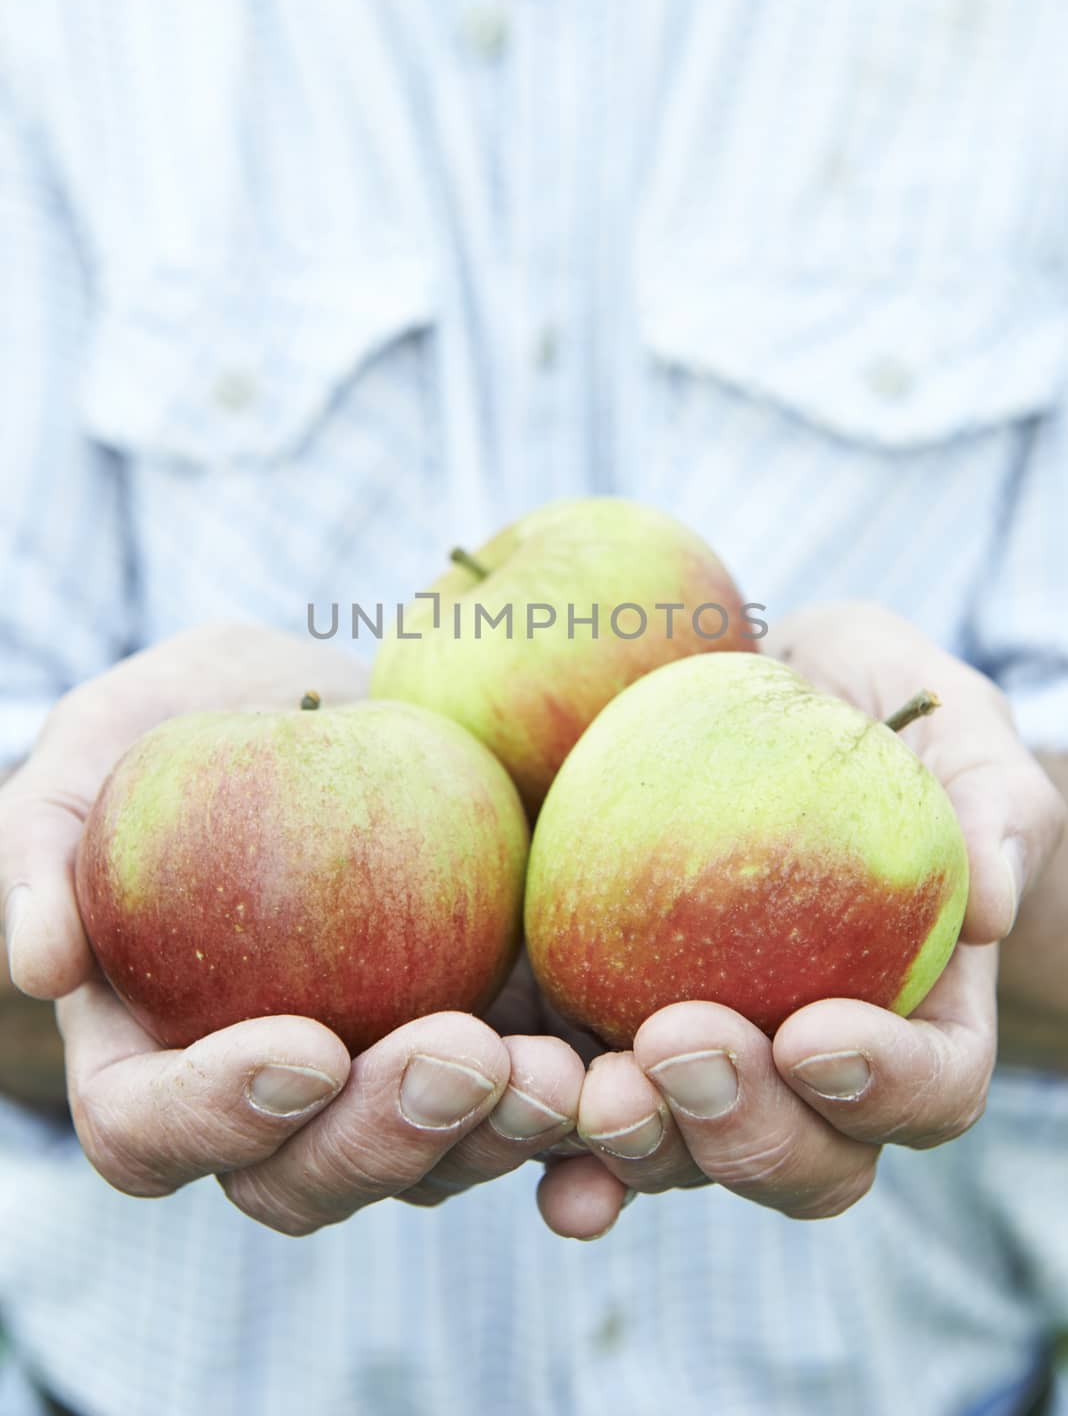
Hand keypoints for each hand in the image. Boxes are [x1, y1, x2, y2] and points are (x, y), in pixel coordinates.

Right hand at [0, 625, 582, 1232]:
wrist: (331, 695)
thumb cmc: (192, 721)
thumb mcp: (102, 746)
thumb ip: (47, 844)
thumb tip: (38, 967)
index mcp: (155, 1053)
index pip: (153, 1131)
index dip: (218, 1115)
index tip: (301, 1045)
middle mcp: (272, 1099)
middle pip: (306, 1178)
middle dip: (385, 1136)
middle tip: (458, 1053)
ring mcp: (385, 1080)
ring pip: (431, 1164)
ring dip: (495, 1138)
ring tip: (556, 1070)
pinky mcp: (489, 1037)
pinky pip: (531, 1115)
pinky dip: (585, 1135)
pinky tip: (624, 1093)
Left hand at [537, 603, 1065, 1236]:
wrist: (745, 698)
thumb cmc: (864, 702)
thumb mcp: (945, 714)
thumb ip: (987, 798)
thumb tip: (985, 906)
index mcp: (915, 1013)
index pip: (930, 1086)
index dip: (885, 1085)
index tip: (816, 1032)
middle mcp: (804, 1069)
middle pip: (801, 1157)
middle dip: (743, 1127)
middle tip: (679, 1043)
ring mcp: (697, 1062)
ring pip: (677, 1152)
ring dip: (630, 1140)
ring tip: (578, 1085)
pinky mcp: (595, 1024)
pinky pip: (567, 1102)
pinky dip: (532, 1125)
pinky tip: (497, 1098)